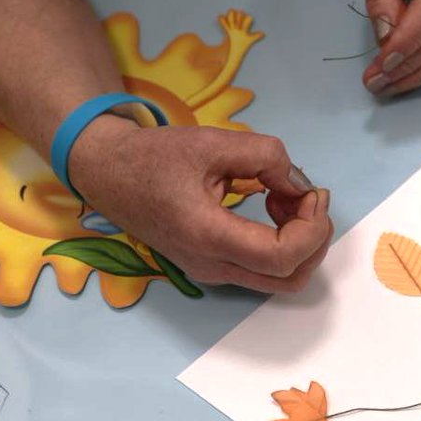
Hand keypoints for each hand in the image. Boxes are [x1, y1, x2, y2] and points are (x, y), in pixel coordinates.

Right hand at [69, 117, 333, 292]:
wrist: (106, 173)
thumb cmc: (153, 157)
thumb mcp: (212, 142)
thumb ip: (265, 157)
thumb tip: (300, 185)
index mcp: (208, 236)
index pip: (282, 257)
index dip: (312, 228)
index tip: (312, 192)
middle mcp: (212, 266)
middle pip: (290, 277)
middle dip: (314, 237)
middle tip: (308, 196)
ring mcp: (212, 272)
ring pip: (281, 278)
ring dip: (300, 241)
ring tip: (287, 198)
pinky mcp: (213, 267)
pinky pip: (264, 268)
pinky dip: (284, 243)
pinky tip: (273, 207)